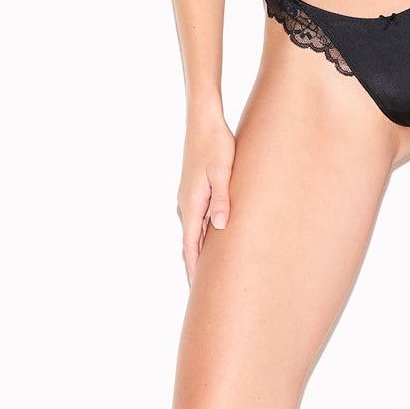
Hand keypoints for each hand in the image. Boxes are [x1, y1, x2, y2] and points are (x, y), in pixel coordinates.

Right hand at [177, 112, 235, 283]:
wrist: (203, 120)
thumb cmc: (216, 144)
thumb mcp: (223, 172)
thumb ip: (223, 199)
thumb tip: (221, 227)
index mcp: (192, 202)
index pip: (190, 243)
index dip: (195, 266)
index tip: (198, 288)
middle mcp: (187, 202)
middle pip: (190, 240)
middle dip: (196, 263)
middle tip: (205, 288)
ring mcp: (190, 195)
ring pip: (194, 229)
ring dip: (199, 248)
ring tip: (211, 268)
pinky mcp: (196, 187)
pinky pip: (198, 217)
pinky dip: (203, 233)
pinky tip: (214, 236)